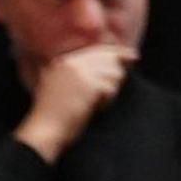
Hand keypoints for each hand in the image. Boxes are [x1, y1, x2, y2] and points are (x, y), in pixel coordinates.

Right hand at [17, 43, 135, 158]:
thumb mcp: (57, 85)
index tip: (134, 56)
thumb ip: (75, 72)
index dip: (118, 53)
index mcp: (64, 62)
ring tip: (94, 103)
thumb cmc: (55, 114)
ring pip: (114, 73)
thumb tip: (106, 61)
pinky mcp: (89, 85)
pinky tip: (94, 108)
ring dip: (110, 91)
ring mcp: (80, 72)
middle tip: (107, 91)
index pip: (98, 51)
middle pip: (110, 59)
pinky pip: (111, 88)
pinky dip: (107, 101)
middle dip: (116, 75)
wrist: (46, 130)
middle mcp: (72, 63)